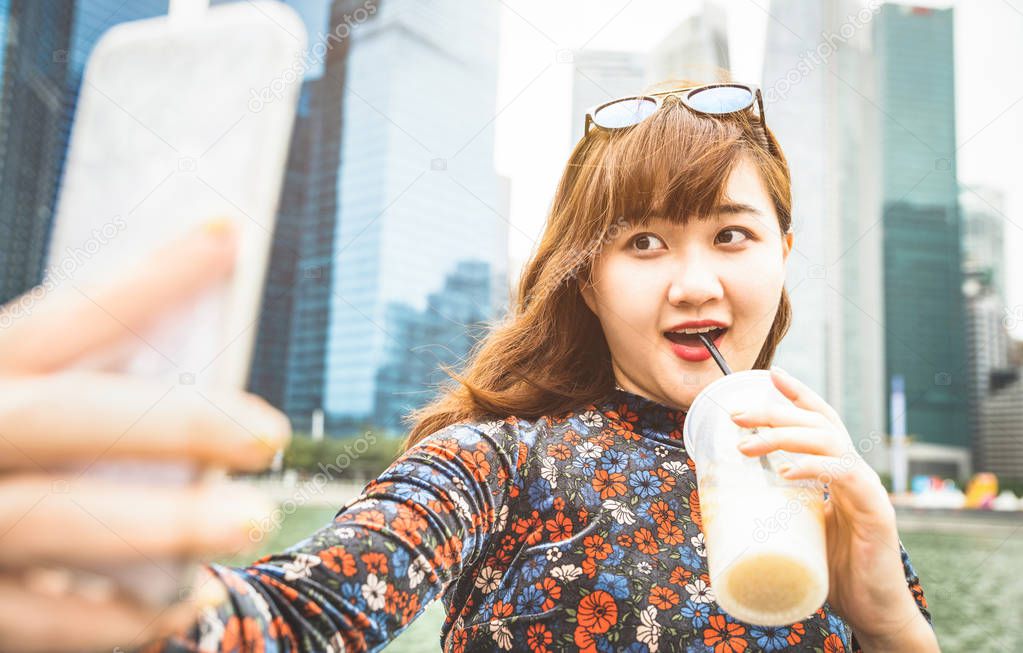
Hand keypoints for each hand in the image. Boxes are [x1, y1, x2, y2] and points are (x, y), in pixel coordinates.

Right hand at [0, 221, 290, 652]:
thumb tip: (206, 371)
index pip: (62, 317)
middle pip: (65, 418)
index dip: (146, 277)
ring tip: (253, 520)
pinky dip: (115, 620)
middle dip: (175, 420)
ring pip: (55, 520)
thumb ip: (81, 393)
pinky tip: (184, 607)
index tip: (231, 234)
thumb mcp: (20, 407)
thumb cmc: (5, 462)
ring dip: (164, 524)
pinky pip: (36, 622)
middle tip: (273, 433)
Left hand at [731, 367, 933, 647]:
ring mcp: (868, 491)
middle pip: (819, 425)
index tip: (772, 375)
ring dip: (785, 437)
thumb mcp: (801, 531)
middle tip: (737, 415)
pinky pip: (846, 478)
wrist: (875, 613)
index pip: (823, 422)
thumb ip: (781, 510)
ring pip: (829, 443)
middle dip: (777, 412)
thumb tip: (729, 501)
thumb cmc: (835, 573)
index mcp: (841, 474)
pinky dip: (815, 469)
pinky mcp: (876, 514)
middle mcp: (856, 475)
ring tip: (747, 445)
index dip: (800, 396)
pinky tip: (787, 471)